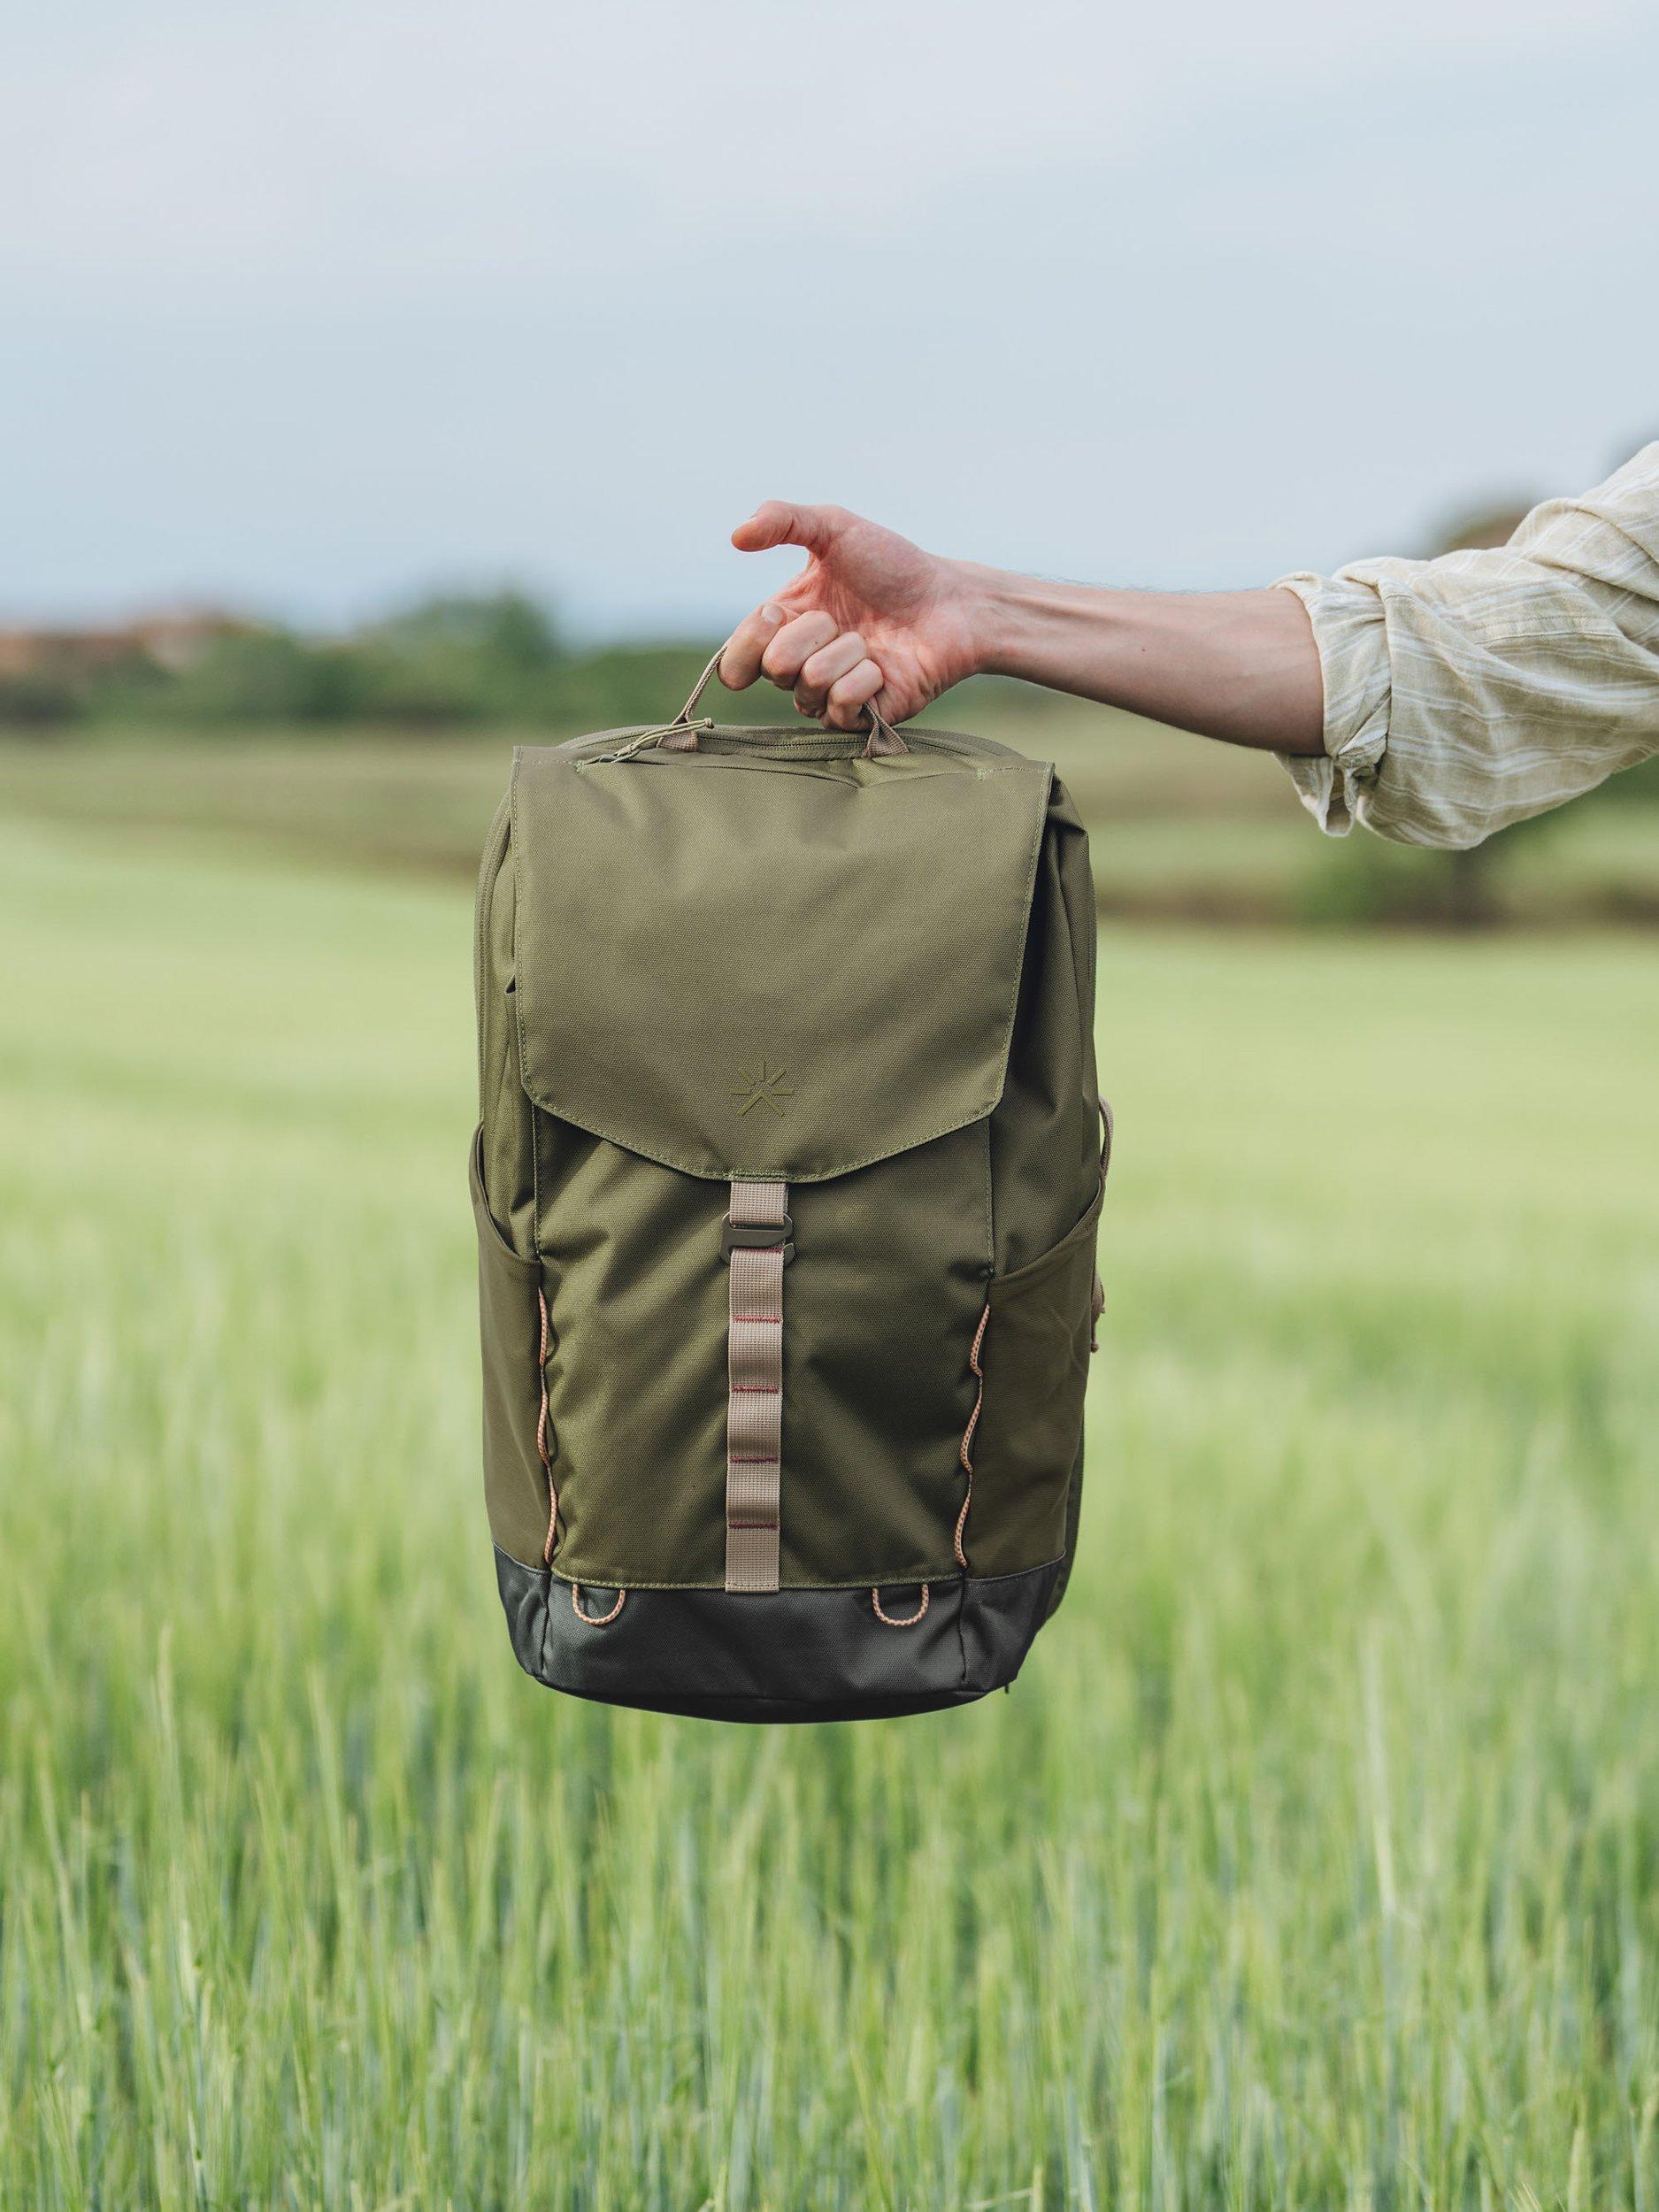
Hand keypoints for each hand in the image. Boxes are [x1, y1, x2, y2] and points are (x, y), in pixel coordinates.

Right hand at [720, 502, 982, 728]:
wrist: (951, 601)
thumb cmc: (894, 567)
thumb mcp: (835, 528)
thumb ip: (782, 520)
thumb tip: (736, 536)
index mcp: (784, 629)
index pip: (735, 662)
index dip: (751, 638)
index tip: (780, 610)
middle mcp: (802, 667)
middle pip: (771, 669)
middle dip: (808, 634)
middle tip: (840, 619)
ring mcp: (831, 695)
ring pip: (809, 684)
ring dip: (845, 651)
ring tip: (870, 639)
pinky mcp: (863, 718)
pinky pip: (841, 706)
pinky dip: (864, 677)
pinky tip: (883, 665)